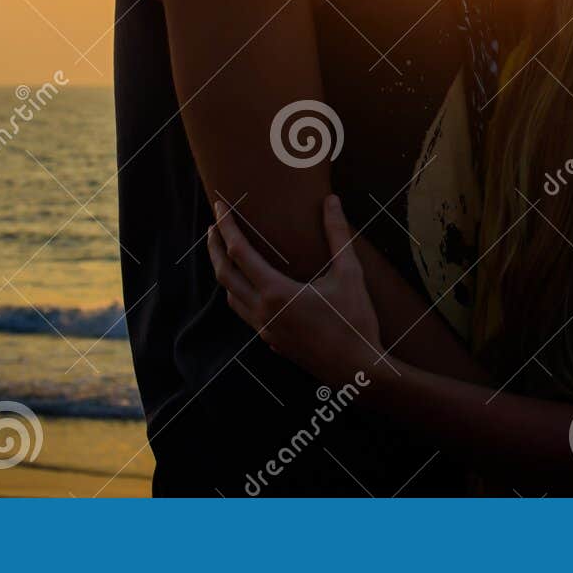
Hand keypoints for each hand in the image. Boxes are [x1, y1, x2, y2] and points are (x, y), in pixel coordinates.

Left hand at [209, 195, 383, 388]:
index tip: (220, 206)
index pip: (240, 252)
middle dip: (215, 248)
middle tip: (214, 226)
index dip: (227, 227)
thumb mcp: (350, 274)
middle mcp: (263, 312)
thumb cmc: (355, 322)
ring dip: (224, 273)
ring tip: (227, 254)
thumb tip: (332, 201)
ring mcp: (265, 330)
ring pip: (231, 297)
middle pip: (224, 275)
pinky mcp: (273, 341)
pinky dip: (239, 293)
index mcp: (276, 292)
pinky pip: (245, 313)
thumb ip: (338, 235)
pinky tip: (252, 288)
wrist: (358, 371)